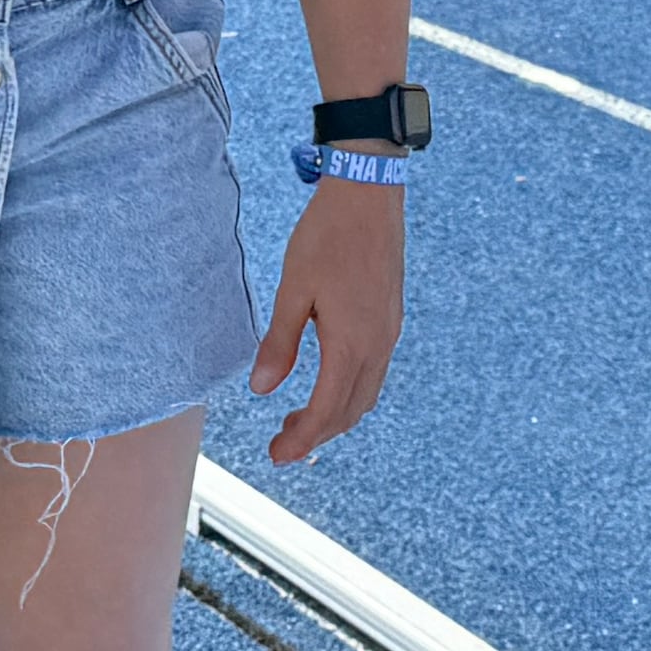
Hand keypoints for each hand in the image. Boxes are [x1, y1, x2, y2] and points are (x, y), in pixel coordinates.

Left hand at [251, 176, 404, 466]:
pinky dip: (349, 393)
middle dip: (315, 434)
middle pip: (350, 411)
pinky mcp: (389, 320)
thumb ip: (279, 343)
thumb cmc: (326, 236)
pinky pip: (373, 373)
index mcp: (351, 342)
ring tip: (297, 420)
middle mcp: (377, 345)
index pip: (327, 409)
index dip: (301, 438)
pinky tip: (325, 385)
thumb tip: (261, 389)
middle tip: (280, 445)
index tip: (276, 455)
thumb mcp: (293, 289)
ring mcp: (388, 333)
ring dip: (334, 416)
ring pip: (365, 394)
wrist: (369, 195)